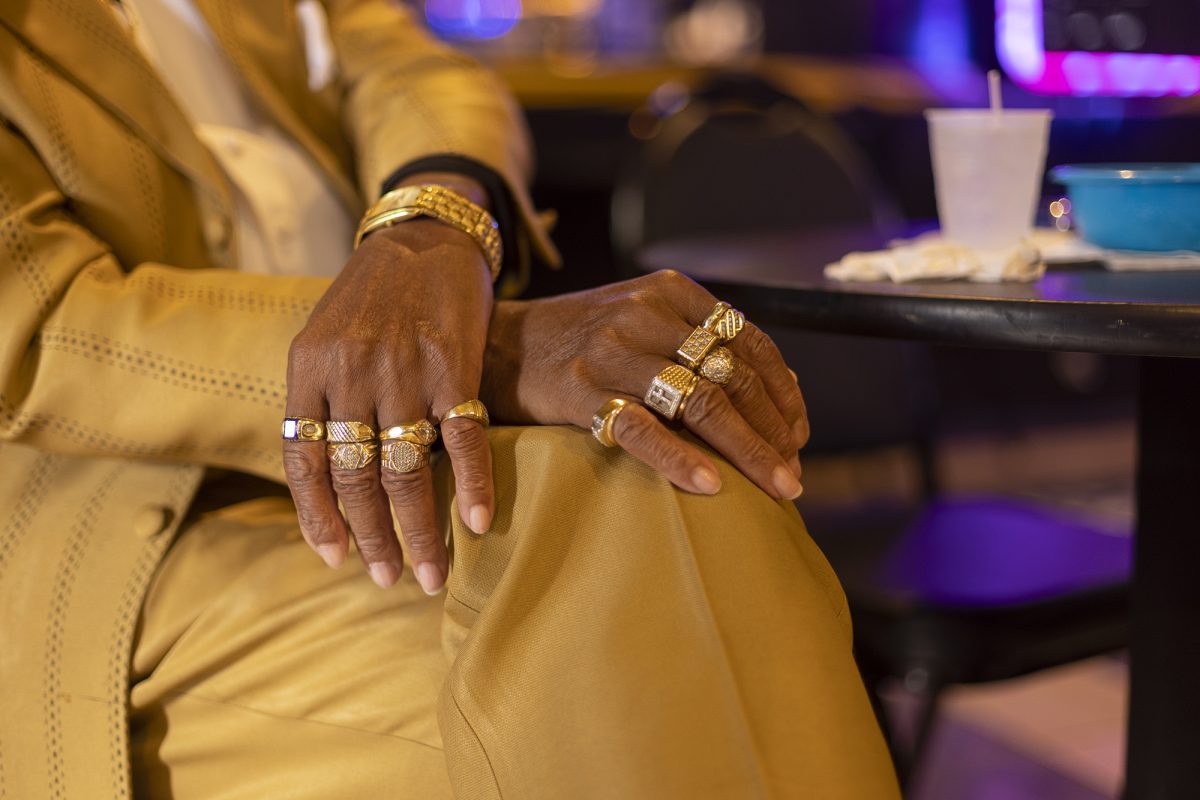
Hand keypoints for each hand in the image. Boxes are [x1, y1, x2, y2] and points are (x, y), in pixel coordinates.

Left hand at [283, 213, 493, 592]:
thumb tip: (323, 478)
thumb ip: (318, 399)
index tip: (334, 559)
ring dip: (419, 530)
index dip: (317, 519)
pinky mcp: (456, 365)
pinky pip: (463, 438)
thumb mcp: (322, 336)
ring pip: (406, 469)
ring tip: (430, 572)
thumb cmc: (370, 294)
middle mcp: (352, 373)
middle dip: (372, 538)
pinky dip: (471, 484)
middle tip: (387, 579)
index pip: (303, 462)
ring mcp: (405, 370)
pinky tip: (477, 523)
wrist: (423, 236)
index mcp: (309, 369)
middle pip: (355, 477)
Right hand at [481, 270, 808, 498]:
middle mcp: (646, 313)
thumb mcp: (641, 316)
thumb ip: (698, 339)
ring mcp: (613, 350)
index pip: (748, 342)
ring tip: (777, 487)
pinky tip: (711, 487)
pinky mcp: (581, 390)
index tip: (799, 435)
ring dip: (748, 451)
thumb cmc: (580, 340)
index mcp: (670, 291)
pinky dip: (681, 460)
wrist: (495, 344)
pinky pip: (643, 429)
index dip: (783, 393)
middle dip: (774, 431)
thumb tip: (777, 387)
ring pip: (702, 403)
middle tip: (793, 473)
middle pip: (733, 376)